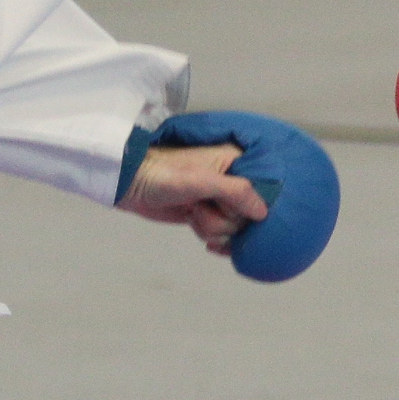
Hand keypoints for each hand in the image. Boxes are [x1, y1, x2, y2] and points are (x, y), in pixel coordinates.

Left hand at [118, 141, 269, 255]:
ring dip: (210, 226)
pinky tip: (200, 235)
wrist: (133, 184)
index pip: (265, 190)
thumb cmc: (165, 174)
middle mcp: (233, 180)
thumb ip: (237, 192)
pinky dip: (212, 237)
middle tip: (201, 205)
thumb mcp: (203, 180)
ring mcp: (220, 200)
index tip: (228, 205)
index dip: (250, 205)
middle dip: (224, 218)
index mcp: (238, 162)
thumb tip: (263, 213)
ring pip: (234, 228)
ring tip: (191, 212)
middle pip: (249, 215)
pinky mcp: (209, 215)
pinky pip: (224, 235)